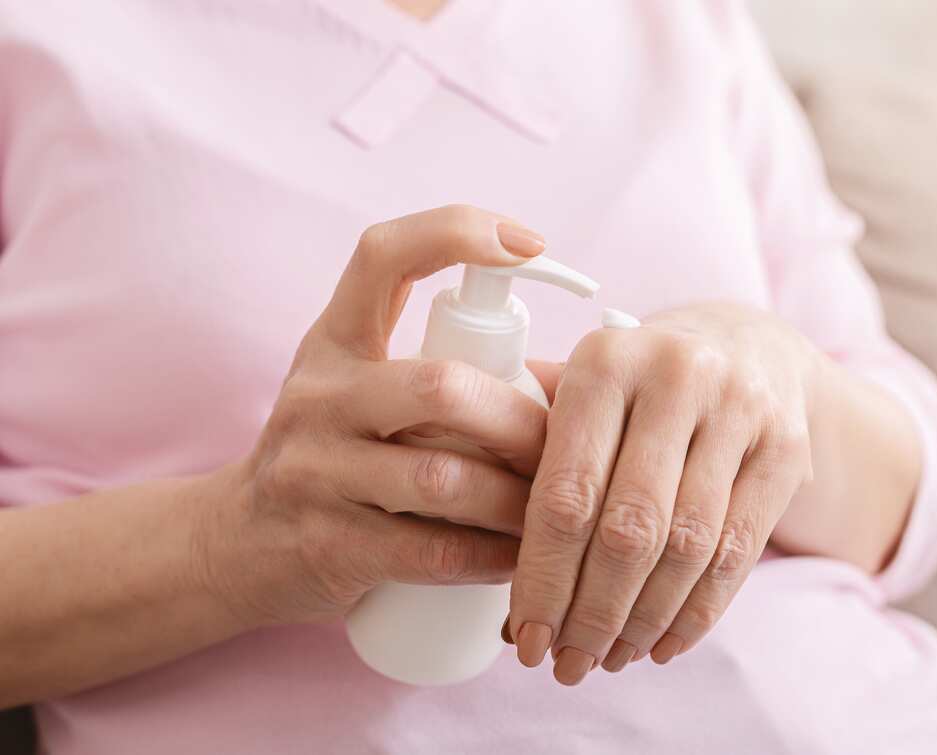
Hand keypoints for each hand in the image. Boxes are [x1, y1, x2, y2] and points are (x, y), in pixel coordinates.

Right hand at [195, 205, 550, 625]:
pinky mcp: (328, 545)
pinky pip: (434, 552)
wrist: (235, 545)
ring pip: (444, 480)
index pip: (385, 256)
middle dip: (521, 421)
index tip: (530, 242)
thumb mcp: (364, 392)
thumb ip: (451, 369)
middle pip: (442, 387)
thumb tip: (574, 381)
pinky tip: (519, 558)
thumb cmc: (334, 455)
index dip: (457, 232)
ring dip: (517, 500)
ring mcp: (315, 471)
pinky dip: (491, 557)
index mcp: (335, 342)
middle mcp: (320, 396)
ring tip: (551, 511)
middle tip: (561, 448)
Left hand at [507, 303, 818, 683]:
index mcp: (605, 359)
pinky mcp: (786, 448)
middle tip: (569, 664)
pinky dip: (698, 612)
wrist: (748, 347)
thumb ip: (529, 453)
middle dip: (593, 614)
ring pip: (688, 548)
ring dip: (644, 621)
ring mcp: (741, 409)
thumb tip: (477, 560)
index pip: (566, 491)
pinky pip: (738, 552)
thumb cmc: (636, 386)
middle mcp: (677, 374)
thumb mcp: (580, 391)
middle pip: (630, 528)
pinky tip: (663, 642)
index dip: (544, 579)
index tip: (525, 637)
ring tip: (612, 658)